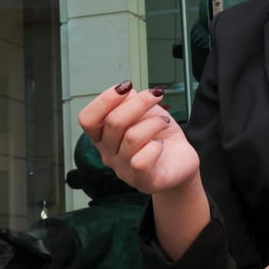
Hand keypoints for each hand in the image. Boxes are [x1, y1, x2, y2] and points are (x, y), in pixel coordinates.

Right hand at [78, 81, 199, 195]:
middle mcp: (108, 154)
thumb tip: (124, 92)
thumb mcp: (143, 111)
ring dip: (154, 122)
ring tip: (164, 122)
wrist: (181, 159)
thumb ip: (128, 102)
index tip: (127, 86)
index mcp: (102, 136)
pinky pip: (141, 161)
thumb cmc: (158, 134)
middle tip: (156, 96)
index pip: (87, 118)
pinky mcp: (142, 181)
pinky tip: (161, 144)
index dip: (105, 99)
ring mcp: (123, 170)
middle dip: (139, 103)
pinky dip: (155, 146)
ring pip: (132, 138)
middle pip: (113, 123)